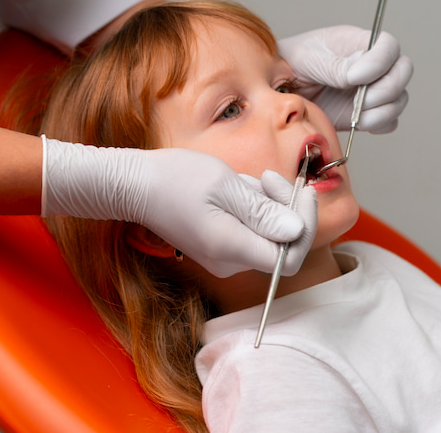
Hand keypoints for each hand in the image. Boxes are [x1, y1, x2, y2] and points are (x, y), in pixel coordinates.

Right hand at [42, 138, 316, 277]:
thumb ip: (262, 211)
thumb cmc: (174, 179)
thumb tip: (296, 231)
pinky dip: (255, 208)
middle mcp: (230, 262)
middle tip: (271, 177)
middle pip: (282, 244)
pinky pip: (253, 231)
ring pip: (268, 234)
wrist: (134, 186)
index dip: (305, 227)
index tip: (305, 192)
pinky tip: (240, 188)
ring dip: (269, 203)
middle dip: (287, 208)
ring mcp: (225, 257)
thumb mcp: (224, 185)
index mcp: (231, 249)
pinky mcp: (221, 247)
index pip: (289, 259)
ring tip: (247, 180)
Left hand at [278, 25, 413, 133]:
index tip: (353, 77)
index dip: (379, 62)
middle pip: (403, 71)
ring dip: (382, 110)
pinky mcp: (366, 113)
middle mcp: (371, 65)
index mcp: (358, 43)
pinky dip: (378, 124)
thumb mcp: (308, 58)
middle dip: (386, 89)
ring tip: (355, 115)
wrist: (279, 91)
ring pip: (399, 99)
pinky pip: (388, 121)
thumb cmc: (291, 64)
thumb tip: (359, 74)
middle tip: (360, 100)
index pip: (388, 46)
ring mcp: (371, 90)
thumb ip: (335, 66)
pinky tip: (358, 122)